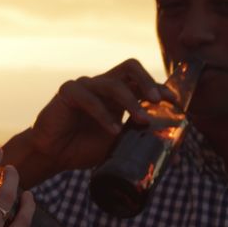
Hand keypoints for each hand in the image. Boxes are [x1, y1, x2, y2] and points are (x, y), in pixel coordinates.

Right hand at [6, 59, 170, 184]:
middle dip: (148, 80)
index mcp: (116, 94)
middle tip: (158, 100)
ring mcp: (85, 86)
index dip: (160, 88)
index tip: (175, 102)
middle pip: (130, 67)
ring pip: (113, 84)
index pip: (141, 82)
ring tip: (142, 120)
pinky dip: (104, 115)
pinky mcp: (68, 92)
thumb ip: (139, 143)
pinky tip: (113, 130)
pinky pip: (89, 99)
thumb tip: (175, 159)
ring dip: (131, 102)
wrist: (52, 155)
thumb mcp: (118, 145)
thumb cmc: (84, 148)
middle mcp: (103, 85)